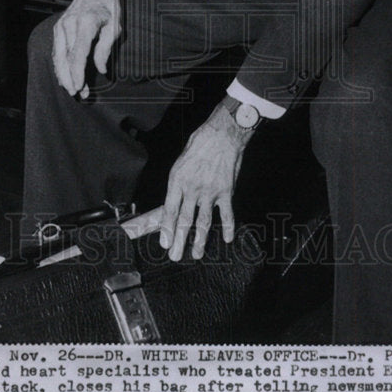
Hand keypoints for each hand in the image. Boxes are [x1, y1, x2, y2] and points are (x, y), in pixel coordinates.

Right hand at [52, 0, 124, 97]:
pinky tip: (65, 77)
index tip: (79, 88)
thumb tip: (100, 70)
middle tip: (78, 94)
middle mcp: (70, 24)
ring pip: (58, 55)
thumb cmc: (109, 7)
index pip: (78, 54)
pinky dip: (60, 65)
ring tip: (73, 90)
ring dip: (64, 74)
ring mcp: (61, 25)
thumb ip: (106, 49)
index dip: (77, 73)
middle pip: (65, 57)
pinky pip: (56, 50)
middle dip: (70, 78)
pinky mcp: (58, 27)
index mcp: (86, 23)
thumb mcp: (115, 27)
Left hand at [160, 100, 255, 260]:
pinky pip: (226, 214)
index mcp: (177, 180)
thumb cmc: (200, 144)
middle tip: (175, 256)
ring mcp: (210, 192)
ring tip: (197, 254)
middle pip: (184, 220)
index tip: (164, 243)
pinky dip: (227, 228)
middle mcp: (192, 189)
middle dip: (178, 241)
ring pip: (203, 222)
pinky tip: (226, 239)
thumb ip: (178, 183)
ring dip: (199, 240)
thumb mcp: (181, 162)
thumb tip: (175, 202)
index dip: (165, 229)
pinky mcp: (226, 192)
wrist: (222, 135)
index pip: (168, 210)